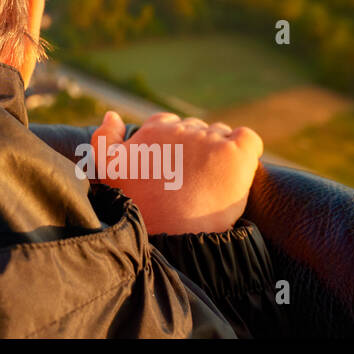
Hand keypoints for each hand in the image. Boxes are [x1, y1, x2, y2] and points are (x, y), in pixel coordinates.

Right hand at [88, 110, 263, 234]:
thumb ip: (104, 140)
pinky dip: (247, 150)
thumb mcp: (108, 173)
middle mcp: (182, 130)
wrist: (173, 238)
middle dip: (196, 150)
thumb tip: (112, 115)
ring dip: (220, 152)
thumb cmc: (139, 208)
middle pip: (196, 129)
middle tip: (193, 181)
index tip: (173, 170)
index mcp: (153, 130)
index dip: (172, 146)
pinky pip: (249, 139)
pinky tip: (238, 169)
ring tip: (214, 181)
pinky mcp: (237, 154)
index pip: (169, 125)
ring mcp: (211, 140)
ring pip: (221, 134)